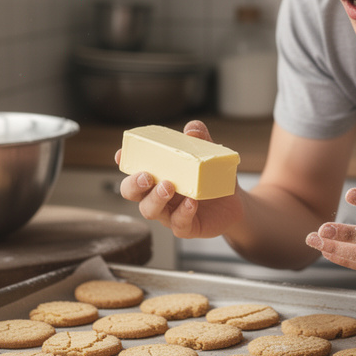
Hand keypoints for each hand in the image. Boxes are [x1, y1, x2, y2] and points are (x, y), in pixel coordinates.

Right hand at [115, 120, 244, 239]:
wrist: (233, 204)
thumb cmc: (212, 178)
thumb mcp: (209, 156)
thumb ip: (201, 140)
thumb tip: (192, 128)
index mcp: (157, 175)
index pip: (133, 169)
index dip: (125, 163)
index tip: (121, 154)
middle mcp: (157, 195)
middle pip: (132, 193)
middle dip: (133, 185)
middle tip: (146, 176)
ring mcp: (169, 212)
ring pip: (150, 210)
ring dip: (156, 198)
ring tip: (169, 186)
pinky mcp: (185, 227)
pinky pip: (178, 224)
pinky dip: (182, 213)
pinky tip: (191, 202)